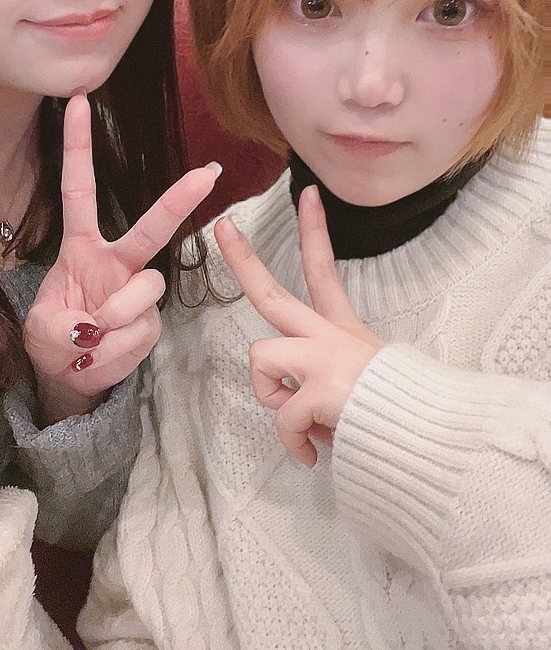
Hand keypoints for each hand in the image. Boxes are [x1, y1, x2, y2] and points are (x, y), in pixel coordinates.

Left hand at [24, 94, 219, 412]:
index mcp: (82, 248)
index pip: (80, 190)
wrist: (70, 376)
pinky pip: (141, 333)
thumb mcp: (38, 332)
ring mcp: (138, 292)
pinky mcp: (152, 323)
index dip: (78, 147)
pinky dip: (116, 353)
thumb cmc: (53, 339)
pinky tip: (99, 358)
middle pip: (152, 228)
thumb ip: (58, 326)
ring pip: (145, 294)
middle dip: (177, 200)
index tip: (78, 101)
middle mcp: (117, 263)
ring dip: (114, 324)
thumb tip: (93, 326)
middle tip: (206, 175)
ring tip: (88, 345)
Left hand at [215, 185, 382, 466]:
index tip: (307, 196)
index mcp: (341, 331)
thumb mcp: (364, 385)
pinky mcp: (320, 389)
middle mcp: (328, 336)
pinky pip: (282, 418)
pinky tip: (314, 454)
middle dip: (243, 259)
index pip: (323, 271)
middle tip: (222, 228)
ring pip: (260, 359)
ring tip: (302, 424)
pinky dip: (294, 444)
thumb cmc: (398, 416)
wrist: (428, 435)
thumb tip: (299, 406)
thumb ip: (324, 384)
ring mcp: (323, 359)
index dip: (315, 232)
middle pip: (271, 292)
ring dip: (272, 398)